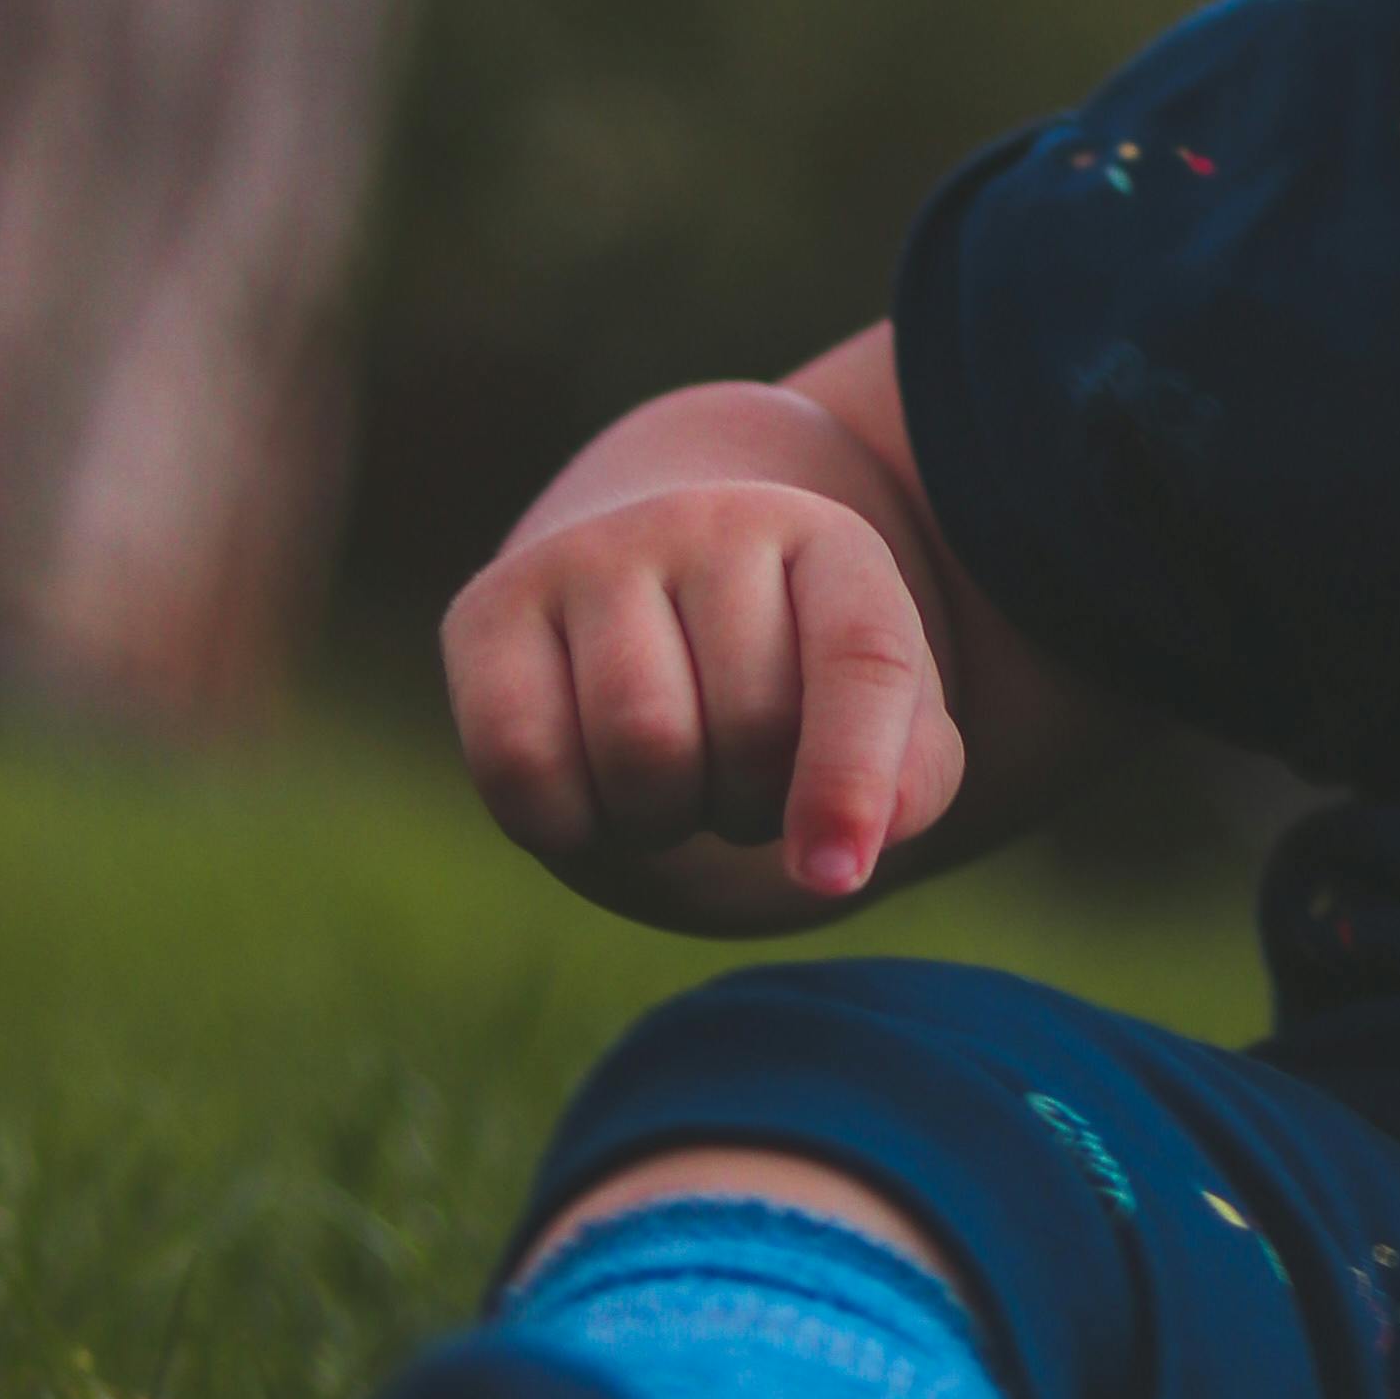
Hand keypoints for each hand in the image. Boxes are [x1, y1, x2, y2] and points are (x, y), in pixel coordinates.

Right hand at [442, 473, 966, 910]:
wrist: (651, 589)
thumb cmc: (785, 680)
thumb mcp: (880, 721)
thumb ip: (909, 782)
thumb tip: (843, 850)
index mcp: (832, 541)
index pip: (862, 657)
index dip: (852, 777)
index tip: (837, 877)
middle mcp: (709, 520)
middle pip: (748, 725)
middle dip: (754, 807)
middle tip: (741, 788)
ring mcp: (592, 553)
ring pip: (639, 745)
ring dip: (665, 819)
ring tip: (676, 786)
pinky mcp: (490, 606)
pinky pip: (522, 764)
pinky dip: (565, 826)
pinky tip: (591, 795)